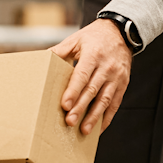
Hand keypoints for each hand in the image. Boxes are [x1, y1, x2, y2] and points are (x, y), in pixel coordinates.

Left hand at [51, 19, 131, 135]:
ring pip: (105, 100)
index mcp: (93, 55)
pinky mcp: (123, 84)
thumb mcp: (75, 39)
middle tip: (70, 122)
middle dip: (81, 107)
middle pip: (92, 90)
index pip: (82, 75)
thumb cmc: (94, 37)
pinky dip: (107, 117)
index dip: (73, 91)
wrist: (120, 32)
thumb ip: (59, 51)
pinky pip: (115, 103)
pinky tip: (98, 128)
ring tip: (84, 130)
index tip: (64, 105)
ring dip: (94, 117)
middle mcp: (106, 67)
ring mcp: (117, 77)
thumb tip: (39, 61)